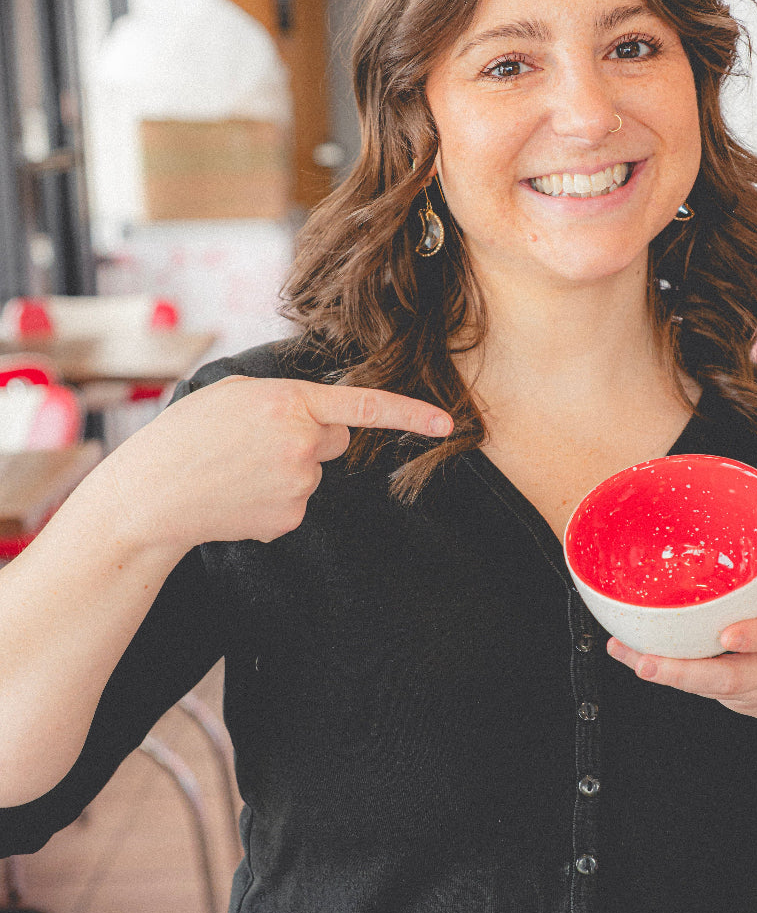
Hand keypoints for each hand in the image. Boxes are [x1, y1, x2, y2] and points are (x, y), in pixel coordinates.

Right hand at [99, 377, 452, 551]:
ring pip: (312, 471)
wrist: (153, 496)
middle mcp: (301, 445)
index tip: (447, 423)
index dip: (411, 414)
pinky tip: (238, 495)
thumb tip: (319, 420)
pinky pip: (296, 501)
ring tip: (236, 469)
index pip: (365, 407)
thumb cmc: (186, 436)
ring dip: (285, 468)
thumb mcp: (234, 393)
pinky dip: (272, 497)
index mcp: (289, 403)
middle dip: (311, 436)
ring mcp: (298, 487)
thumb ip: (285, 398)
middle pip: (335, 438)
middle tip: (257, 440)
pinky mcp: (288, 519)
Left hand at [606, 569, 756, 734]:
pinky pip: (702, 690)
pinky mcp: (738, 703)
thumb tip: (713, 535)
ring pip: (710, 688)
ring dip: (667, 675)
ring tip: (634, 659)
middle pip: (730, 676)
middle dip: (685, 673)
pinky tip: (636, 659)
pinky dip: (669, 675)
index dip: (754, 635)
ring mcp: (756, 690)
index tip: (728, 635)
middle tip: (648, 662)